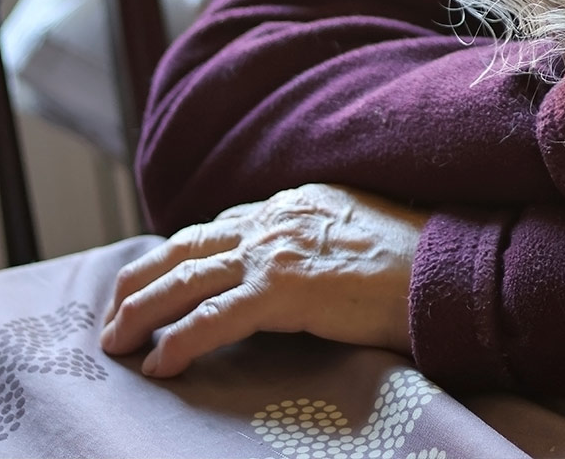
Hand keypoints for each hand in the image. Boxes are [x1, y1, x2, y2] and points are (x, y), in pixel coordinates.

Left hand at [101, 183, 425, 377]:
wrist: (449, 269)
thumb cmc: (419, 259)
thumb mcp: (360, 230)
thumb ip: (318, 239)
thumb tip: (299, 267)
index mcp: (297, 202)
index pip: (222, 226)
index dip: (182, 256)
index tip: (161, 281)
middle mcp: (277, 218)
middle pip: (187, 246)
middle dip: (141, 279)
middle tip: (115, 313)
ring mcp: (277, 251)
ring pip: (185, 278)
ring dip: (141, 312)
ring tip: (117, 341)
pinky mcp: (283, 289)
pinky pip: (212, 317)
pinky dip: (178, 340)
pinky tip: (158, 363)